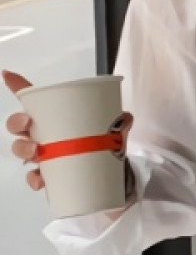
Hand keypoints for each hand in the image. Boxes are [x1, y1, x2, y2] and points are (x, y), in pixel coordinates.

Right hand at [2, 70, 133, 193]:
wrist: (110, 177)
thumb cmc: (103, 146)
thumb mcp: (114, 132)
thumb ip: (121, 123)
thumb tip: (125, 117)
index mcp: (55, 119)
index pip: (33, 101)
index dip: (18, 87)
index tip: (9, 75)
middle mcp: (43, 135)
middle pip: (18, 125)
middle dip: (17, 122)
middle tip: (29, 123)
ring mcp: (44, 155)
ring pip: (21, 150)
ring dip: (23, 149)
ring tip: (37, 152)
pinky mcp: (49, 176)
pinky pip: (34, 178)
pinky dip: (35, 179)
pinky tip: (41, 180)